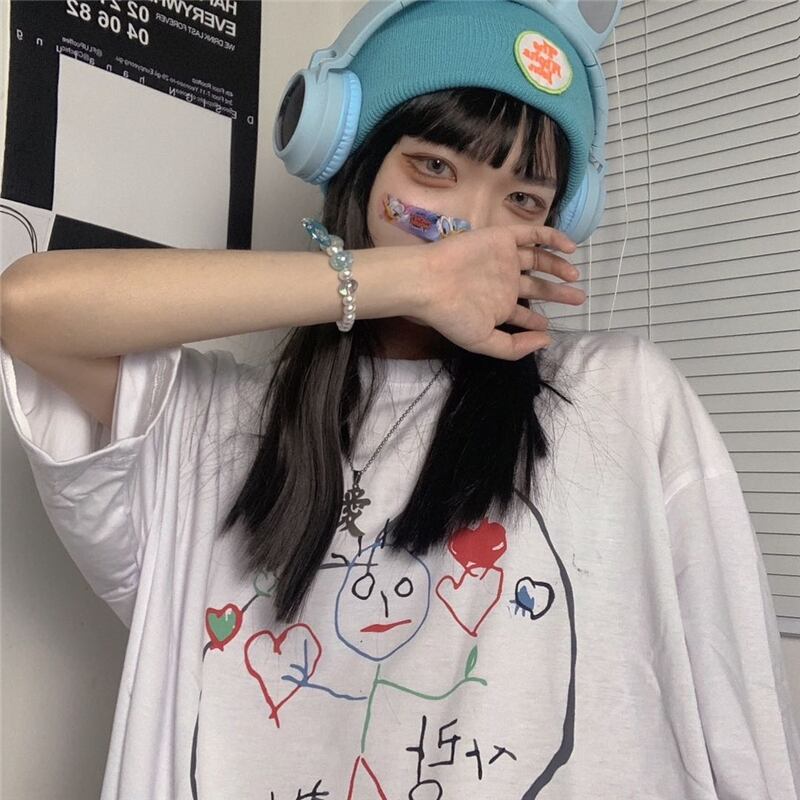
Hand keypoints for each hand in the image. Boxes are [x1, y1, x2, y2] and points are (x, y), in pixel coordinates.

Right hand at [408, 224, 584, 360]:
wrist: (431, 282)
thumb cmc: (453, 315)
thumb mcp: (483, 342)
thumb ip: (514, 347)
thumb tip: (546, 341)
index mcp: (497, 306)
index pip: (522, 313)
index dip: (536, 320)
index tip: (549, 326)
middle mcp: (502, 282)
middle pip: (536, 287)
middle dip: (557, 294)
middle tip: (578, 299)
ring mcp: (503, 259)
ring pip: (537, 260)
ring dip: (557, 267)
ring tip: (574, 276)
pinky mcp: (502, 238)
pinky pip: (532, 234)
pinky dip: (552, 238)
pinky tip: (570, 248)